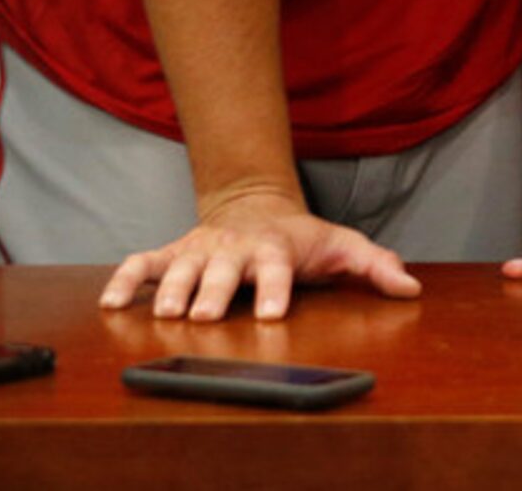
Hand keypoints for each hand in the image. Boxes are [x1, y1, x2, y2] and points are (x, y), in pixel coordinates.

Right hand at [97, 184, 418, 321]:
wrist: (256, 205)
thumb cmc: (301, 237)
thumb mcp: (343, 245)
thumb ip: (375, 265)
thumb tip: (411, 288)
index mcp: (275, 248)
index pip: (276, 268)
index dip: (275, 289)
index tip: (273, 312)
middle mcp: (234, 247)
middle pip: (221, 269)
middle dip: (212, 291)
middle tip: (201, 315)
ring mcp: (201, 248)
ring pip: (180, 267)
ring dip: (169, 289)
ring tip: (162, 313)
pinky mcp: (173, 252)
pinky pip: (142, 262)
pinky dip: (124, 278)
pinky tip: (111, 302)